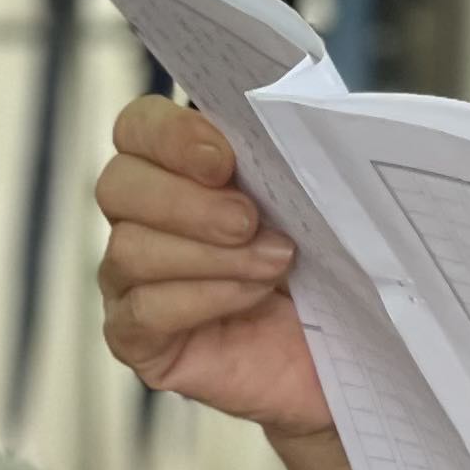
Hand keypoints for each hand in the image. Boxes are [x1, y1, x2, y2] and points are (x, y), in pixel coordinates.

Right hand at [91, 97, 329, 437]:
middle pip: (118, 184)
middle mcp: (141, 218)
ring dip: (209, 256)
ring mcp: (131, 281)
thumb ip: (283, 156)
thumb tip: (277, 121)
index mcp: (177, 166)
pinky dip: (202, 299)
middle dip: (187, 202)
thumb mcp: (314, 200)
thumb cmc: (328, 267)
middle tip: (248, 219)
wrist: (351, 349)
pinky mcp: (136, 339)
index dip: (170, 135)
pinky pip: (142, 311)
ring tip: (274, 263)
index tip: (225, 159)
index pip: (138, 128)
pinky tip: (252, 298)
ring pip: (130, 250)